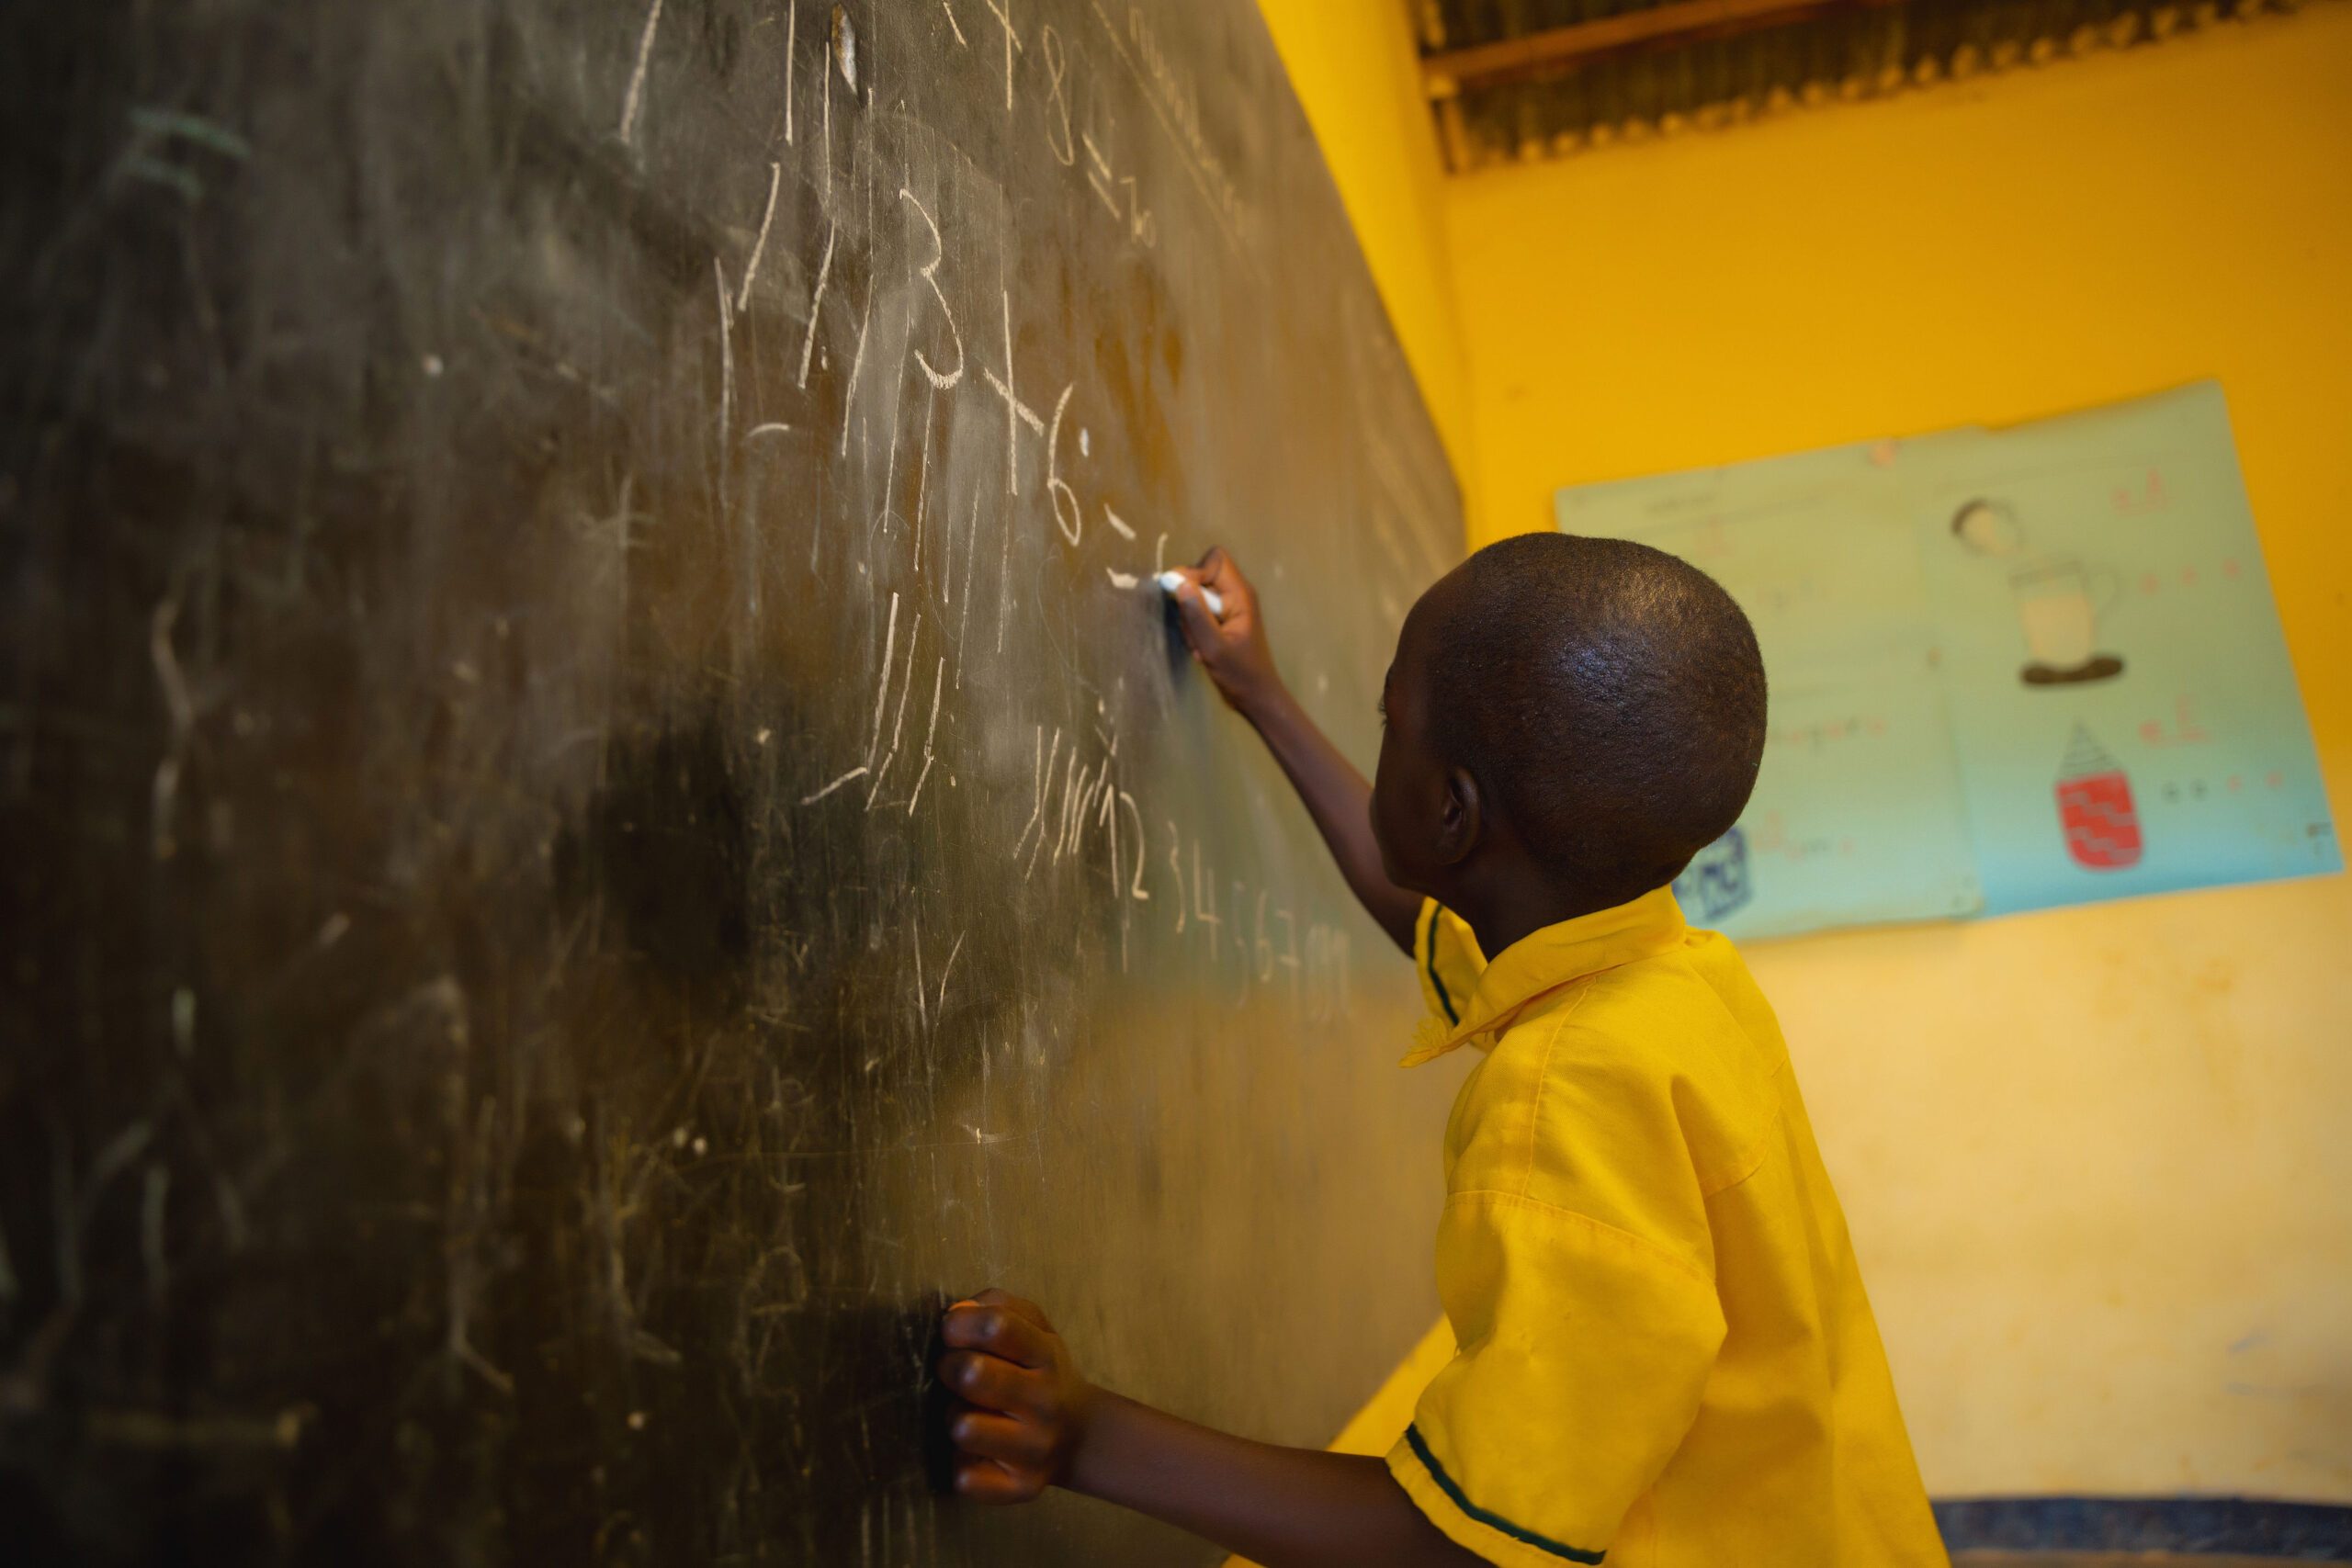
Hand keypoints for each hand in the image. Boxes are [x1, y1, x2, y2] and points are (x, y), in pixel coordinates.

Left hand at [937, 1289, 1096, 1503]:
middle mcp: (1046, 1403)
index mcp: (1047, 1355)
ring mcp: (1036, 1449)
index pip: (998, 1326)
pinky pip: (965, 1477)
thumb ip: (997, 1306)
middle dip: (951, 1368)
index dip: (961, 1324)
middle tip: (960, 1374)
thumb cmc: (1040, 1373)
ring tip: (973, 1415)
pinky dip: (963, 1464)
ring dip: (957, 1418)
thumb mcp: (1034, 1327)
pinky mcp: (1022, 1488)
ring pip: (963, 1427)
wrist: (1081, 1436)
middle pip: (973, 1374)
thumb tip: (958, 1312)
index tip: (952, 1332)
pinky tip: (980, 1453)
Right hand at [1166, 547, 1281, 715]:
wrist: (1256, 696)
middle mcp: (1236, 595)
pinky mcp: (1222, 621)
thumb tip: (1180, 583)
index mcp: (1240, 595)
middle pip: (1201, 577)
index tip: (1183, 595)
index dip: (1195, 571)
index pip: (1215, 559)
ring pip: (1196, 599)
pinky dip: (1195, 631)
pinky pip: (1199, 614)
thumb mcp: (1214, 647)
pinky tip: (1203, 651)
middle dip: (1190, 603)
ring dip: (1191, 623)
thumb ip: (1197, 615)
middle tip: (1195, 631)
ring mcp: (1229, 608)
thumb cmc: (1240, 673)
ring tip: (1202, 647)